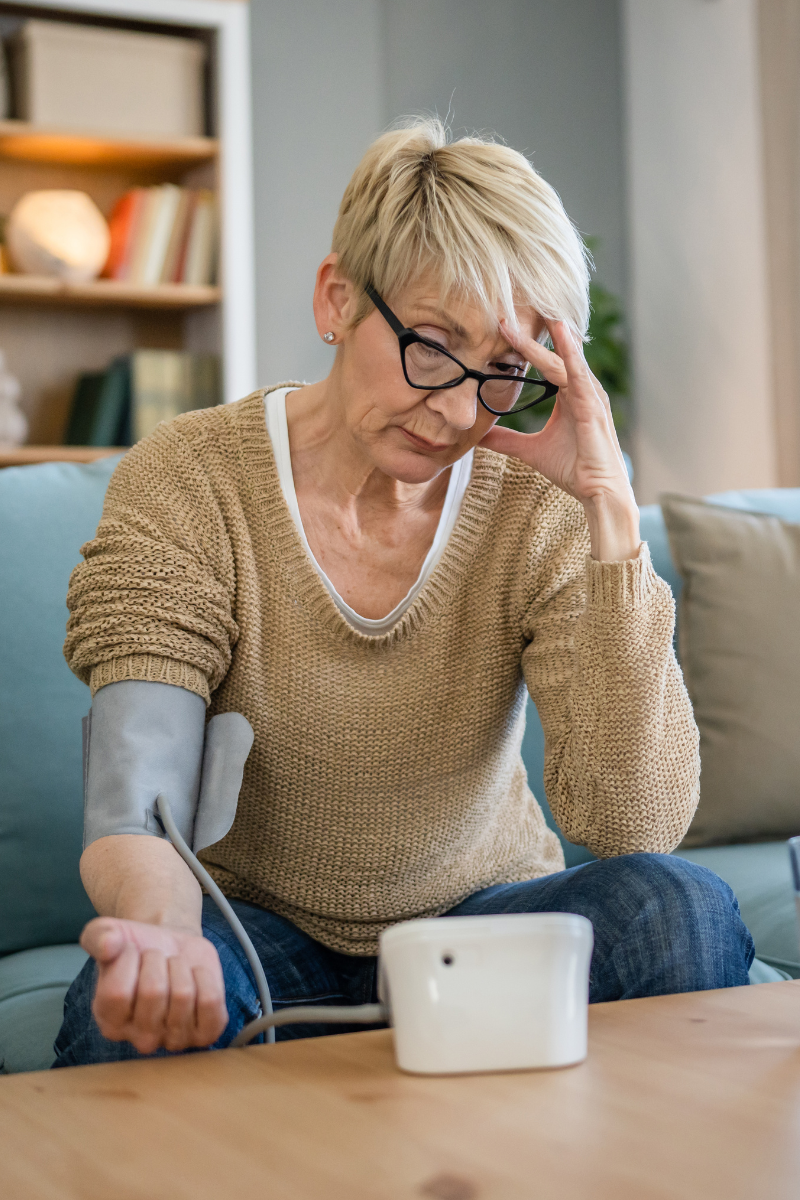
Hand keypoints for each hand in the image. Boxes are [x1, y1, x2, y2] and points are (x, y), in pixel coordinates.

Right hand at [81, 916, 227, 1053]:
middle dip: (157, 960)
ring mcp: (175, 1040)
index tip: (130, 951)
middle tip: (156, 960)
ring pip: (183, 994)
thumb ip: (98, 937)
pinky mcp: (205, 1033)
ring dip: (181, 966)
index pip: (117, 993)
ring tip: (174, 968)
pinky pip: (210, 1001)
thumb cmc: (136, 948)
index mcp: (110, 1022)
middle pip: (153, 992)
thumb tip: (107, 944)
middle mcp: (141, 1040)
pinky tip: (194, 976)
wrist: (171, 947)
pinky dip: (206, 978)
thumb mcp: (107, 934)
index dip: (128, 959)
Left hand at [480, 319, 639, 560]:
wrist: (598, 493)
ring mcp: (591, 396)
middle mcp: (582, 389)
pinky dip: (571, 354)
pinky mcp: (594, 407)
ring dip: (553, 334)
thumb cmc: (573, 469)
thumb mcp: (529, 451)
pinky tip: (563, 334)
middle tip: (509, 312)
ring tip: (539, 308)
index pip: (545, 362)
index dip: (525, 345)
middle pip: (554, 354)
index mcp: (569, 395)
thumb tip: (478, 435)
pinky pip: (580, 375)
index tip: (502, 325)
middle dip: (532, 334)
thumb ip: (505, 440)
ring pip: (567, 358)